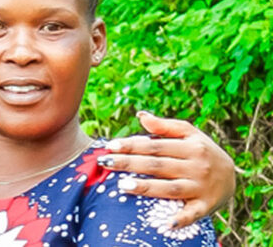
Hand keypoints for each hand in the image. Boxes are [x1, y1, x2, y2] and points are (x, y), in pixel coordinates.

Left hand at [96, 111, 235, 227]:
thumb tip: (140, 115)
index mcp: (190, 147)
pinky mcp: (205, 206)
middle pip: (157, 165)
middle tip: (106, 162)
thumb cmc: (202, 151)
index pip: (155, 146)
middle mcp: (196, 166)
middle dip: (130, 163)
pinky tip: (166, 223)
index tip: (110, 145)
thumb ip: (164, 126)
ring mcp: (200, 187)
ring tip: (123, 186)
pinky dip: (181, 219)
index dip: (131, 145)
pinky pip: (192, 214)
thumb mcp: (189, 134)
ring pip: (169, 188)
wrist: (232, 176)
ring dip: (146, 188)